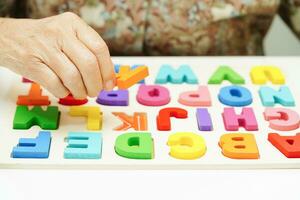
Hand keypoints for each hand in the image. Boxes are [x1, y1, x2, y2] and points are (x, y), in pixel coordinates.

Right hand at [0, 12, 114, 98]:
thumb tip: (109, 78)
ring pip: (73, 77)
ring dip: (81, 91)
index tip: (110, 84)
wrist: (9, 37)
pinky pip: (56, 85)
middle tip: (95, 91)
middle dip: (96, 84)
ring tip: (81, 92)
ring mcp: (44, 48)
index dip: (108, 70)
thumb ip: (88, 52)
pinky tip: (65, 90)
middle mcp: (59, 32)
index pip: (99, 48)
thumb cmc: (45, 39)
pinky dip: (64, 92)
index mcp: (73, 23)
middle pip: (88, 64)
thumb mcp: (68, 35)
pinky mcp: (32, 64)